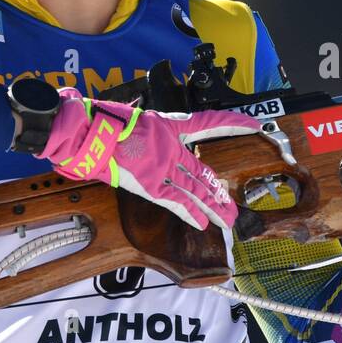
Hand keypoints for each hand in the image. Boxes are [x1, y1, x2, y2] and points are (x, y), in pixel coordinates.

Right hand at [37, 88, 261, 232]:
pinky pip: (175, 201)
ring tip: (228, 220)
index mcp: (170, 126)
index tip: (253, 123)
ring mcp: (164, 166)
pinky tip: (203, 223)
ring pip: (196, 189)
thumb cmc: (106, 123)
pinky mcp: (151, 183)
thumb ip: (150, 132)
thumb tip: (152, 139)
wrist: (89, 133)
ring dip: (213, 206)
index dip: (231, 122)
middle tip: (233, 207)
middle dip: (219, 192)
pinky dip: (190, 213)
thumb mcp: (136, 119)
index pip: (209, 123)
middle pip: (203, 172)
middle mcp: (172, 147)